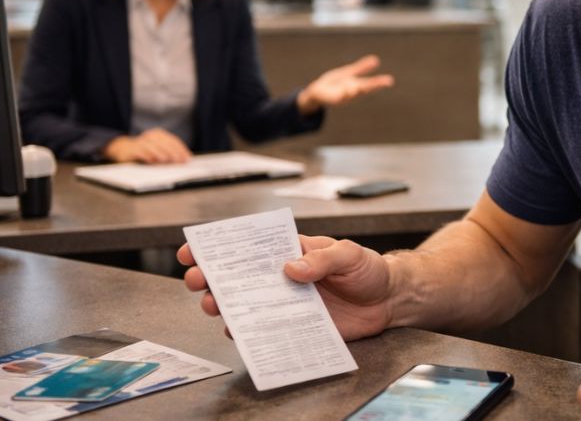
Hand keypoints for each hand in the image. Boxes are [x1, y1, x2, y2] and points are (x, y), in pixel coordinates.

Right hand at [102, 128, 191, 163]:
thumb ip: (169, 152)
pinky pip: (139, 151)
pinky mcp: (132, 148)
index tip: (188, 158)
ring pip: (152, 146)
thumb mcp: (158, 150)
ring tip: (166, 160)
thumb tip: (184, 160)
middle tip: (179, 161)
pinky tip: (151, 160)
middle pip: (164, 143)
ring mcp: (141, 141)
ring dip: (159, 153)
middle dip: (173, 152)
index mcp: (159, 134)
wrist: (124, 149)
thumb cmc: (145, 151)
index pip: (173, 140)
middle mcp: (150, 135)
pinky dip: (146, 155)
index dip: (181, 149)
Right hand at [177, 235, 394, 340]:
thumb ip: (320, 259)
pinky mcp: (295, 326)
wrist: (389, 300)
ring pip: (244, 305)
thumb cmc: (367, 269)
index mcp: (288, 251)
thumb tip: (289, 268)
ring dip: (223, 306)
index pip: (247, 246)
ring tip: (212, 306)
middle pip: (236, 277)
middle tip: (196, 281)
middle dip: (210, 278)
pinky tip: (238, 333)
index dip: (216, 248)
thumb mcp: (348, 254)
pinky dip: (249, 333)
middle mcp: (280, 277)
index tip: (192, 251)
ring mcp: (285, 302)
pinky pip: (266, 331)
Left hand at [296, 55, 394, 114]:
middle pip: (366, 89)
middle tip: (387, 82)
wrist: (317, 92)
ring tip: (365, 85)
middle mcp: (353, 92)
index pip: (371, 84)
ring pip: (353, 94)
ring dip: (359, 90)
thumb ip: (361, 68)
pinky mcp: (334, 99)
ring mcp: (344, 96)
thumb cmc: (334, 84)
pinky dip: (344, 94)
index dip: (380, 82)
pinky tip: (348, 89)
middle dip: (375, 86)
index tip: (390, 80)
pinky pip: (340, 97)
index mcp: (357, 86)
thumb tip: (376, 60)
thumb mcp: (349, 73)